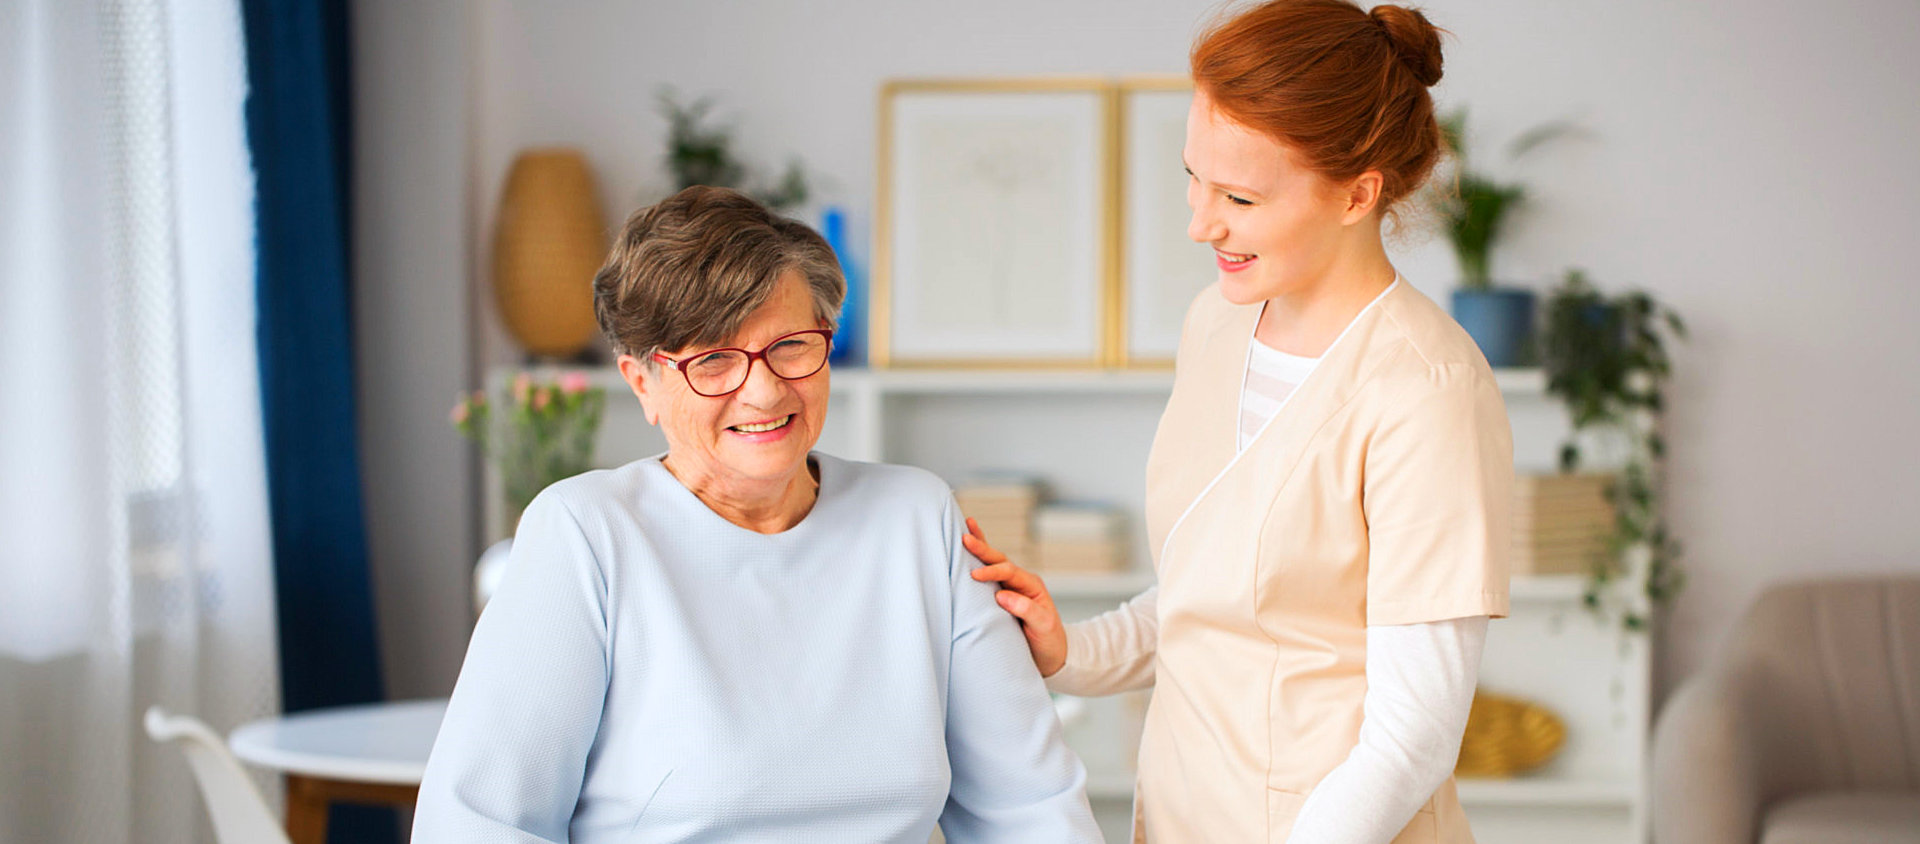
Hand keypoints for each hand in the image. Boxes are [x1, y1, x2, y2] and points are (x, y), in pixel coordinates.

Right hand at [964, 517, 1067, 676]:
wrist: (1052, 656)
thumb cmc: (1049, 642)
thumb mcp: (1043, 628)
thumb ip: (1027, 610)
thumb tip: (1002, 595)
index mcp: (1032, 586)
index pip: (1010, 573)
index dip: (992, 571)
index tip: (974, 575)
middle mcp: (1021, 583)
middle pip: (1000, 560)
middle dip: (983, 549)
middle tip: (965, 538)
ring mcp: (1011, 587)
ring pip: (994, 562)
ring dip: (981, 546)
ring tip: (967, 527)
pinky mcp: (1002, 595)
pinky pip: (990, 575)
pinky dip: (980, 560)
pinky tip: (970, 547)